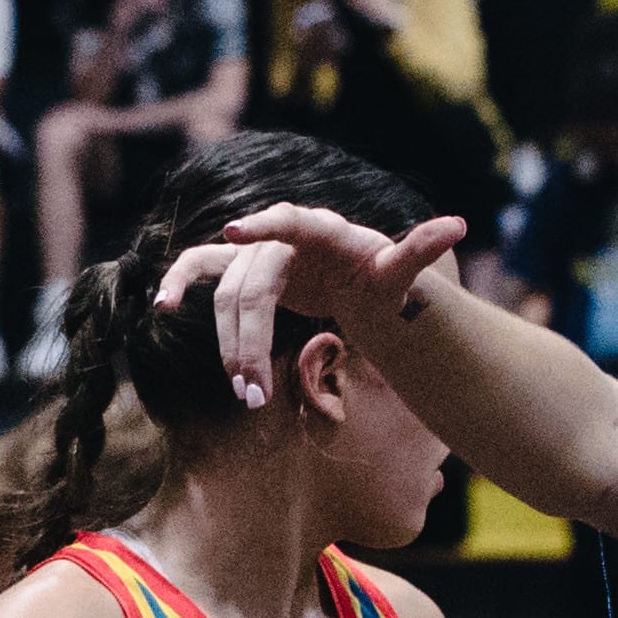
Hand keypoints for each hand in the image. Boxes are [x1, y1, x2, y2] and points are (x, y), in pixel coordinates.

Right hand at [151, 203, 469, 408]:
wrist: (361, 282)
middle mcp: (283, 234)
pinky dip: (179, 281)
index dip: (265, 225)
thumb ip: (419, 250)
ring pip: (227, 295)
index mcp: (324, 230)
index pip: (291, 222)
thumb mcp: (402, 272)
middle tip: (254, 396)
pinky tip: (160, 304)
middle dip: (248, 342)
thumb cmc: (384, 277)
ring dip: (229, 345)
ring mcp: (259, 250)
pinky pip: (202, 268)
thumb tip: (457, 224)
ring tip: (244, 392)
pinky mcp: (243, 267)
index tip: (237, 232)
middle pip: (251, 286)